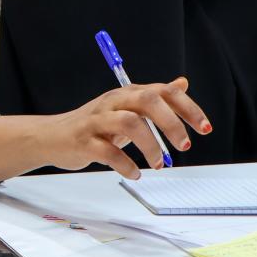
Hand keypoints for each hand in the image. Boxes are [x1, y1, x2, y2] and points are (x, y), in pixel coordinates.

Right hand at [41, 76, 212, 178]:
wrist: (52, 137)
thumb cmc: (94, 125)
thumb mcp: (126, 109)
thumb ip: (154, 98)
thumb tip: (181, 83)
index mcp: (126, 94)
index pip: (162, 92)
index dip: (188, 108)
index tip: (205, 128)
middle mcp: (112, 103)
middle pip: (146, 101)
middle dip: (171, 123)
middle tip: (184, 146)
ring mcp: (96, 120)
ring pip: (129, 123)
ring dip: (150, 146)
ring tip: (158, 165)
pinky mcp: (83, 141)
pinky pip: (108, 152)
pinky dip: (126, 165)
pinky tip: (134, 173)